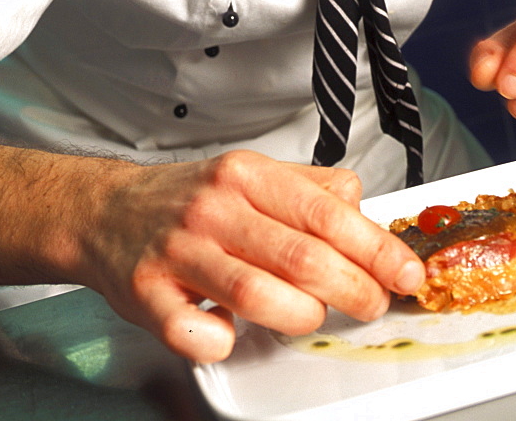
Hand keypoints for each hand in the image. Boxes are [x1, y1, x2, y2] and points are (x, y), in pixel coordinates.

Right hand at [83, 150, 424, 362]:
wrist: (108, 211)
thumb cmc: (188, 198)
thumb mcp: (252, 173)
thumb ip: (310, 187)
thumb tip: (361, 205)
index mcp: (247, 174)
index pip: (327, 212)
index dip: (376, 248)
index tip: (406, 272)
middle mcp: (214, 208)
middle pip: (302, 258)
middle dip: (354, 290)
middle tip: (371, 304)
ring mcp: (179, 251)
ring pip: (258, 296)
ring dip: (301, 316)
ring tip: (312, 315)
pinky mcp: (148, 292)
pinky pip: (195, 332)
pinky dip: (223, 341)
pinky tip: (232, 333)